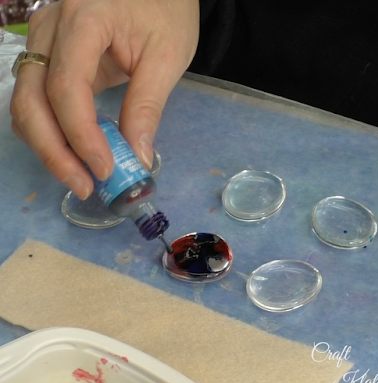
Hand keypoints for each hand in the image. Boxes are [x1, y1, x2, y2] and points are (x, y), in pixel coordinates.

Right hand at [10, 0, 198, 198]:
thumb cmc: (167, 9)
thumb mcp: (167, 57)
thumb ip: (147, 106)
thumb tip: (137, 158)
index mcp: (84, 19)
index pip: (67, 87)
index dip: (81, 136)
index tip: (105, 170)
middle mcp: (50, 28)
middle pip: (32, 99)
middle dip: (55, 151)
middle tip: (85, 186)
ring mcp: (43, 40)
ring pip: (26, 102)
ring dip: (48, 145)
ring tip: (81, 175)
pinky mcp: (50, 55)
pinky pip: (36, 98)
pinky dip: (50, 130)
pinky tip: (73, 150)